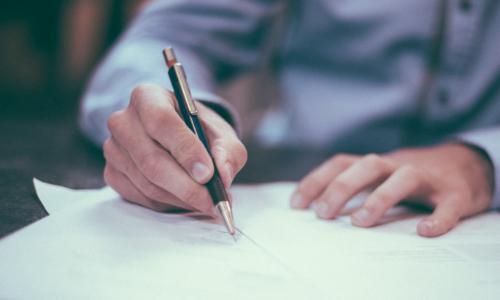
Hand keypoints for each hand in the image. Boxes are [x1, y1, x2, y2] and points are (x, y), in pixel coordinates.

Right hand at [103, 84, 246, 213]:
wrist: (178, 138)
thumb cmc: (199, 131)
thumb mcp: (221, 134)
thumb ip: (227, 151)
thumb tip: (222, 175)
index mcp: (148, 97)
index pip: (161, 121)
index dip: (185, 150)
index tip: (207, 174)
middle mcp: (123, 121)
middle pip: (151, 159)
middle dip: (187, 186)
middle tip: (213, 201)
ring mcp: (113, 149)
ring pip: (148, 183)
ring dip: (181, 198)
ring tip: (206, 202)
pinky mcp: (112, 173)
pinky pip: (141, 197)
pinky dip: (168, 204)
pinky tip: (185, 199)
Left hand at [290, 144, 492, 236]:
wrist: (466, 166)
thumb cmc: (411, 177)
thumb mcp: (380, 176)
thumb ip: (354, 186)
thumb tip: (315, 208)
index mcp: (377, 164)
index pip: (341, 163)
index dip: (317, 180)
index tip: (297, 204)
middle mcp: (398, 165)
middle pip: (367, 166)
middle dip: (342, 187)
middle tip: (322, 214)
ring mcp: (428, 177)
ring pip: (405, 177)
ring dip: (381, 197)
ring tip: (360, 222)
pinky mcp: (456, 193)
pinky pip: (449, 204)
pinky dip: (438, 217)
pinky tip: (425, 231)